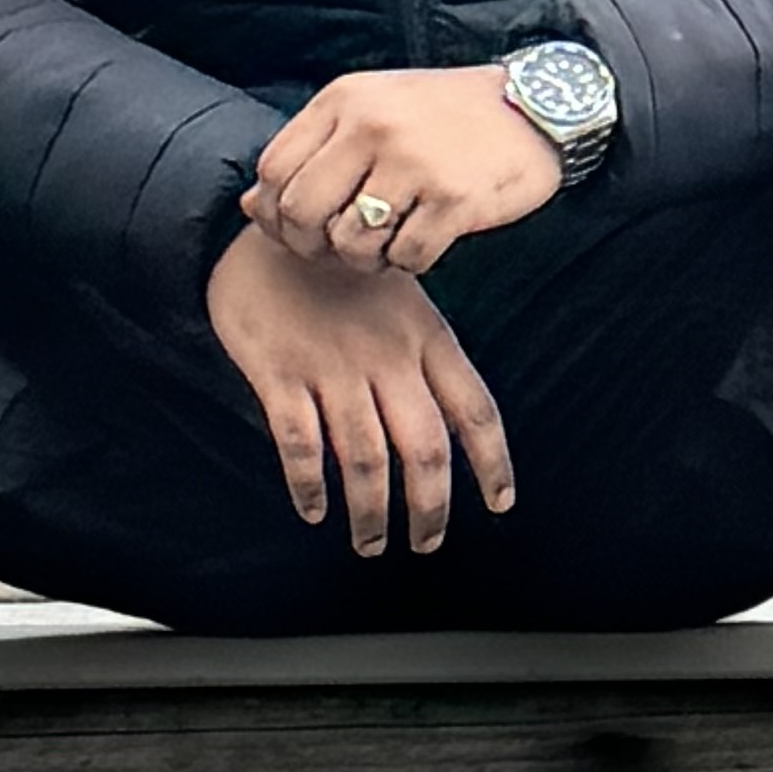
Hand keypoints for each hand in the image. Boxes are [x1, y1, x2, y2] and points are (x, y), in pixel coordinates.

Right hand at [206, 227, 516, 553]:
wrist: (272, 227)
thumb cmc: (342, 270)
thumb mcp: (403, 297)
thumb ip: (425, 356)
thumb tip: (452, 425)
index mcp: (425, 336)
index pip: (475, 410)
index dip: (493, 464)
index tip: (500, 503)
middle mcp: (386, 356)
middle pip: (425, 450)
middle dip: (430, 509)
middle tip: (425, 543)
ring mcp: (332, 365)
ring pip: (366, 460)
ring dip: (371, 513)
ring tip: (370, 544)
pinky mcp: (279, 373)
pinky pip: (300, 445)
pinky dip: (309, 485)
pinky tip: (314, 510)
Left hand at [248, 63, 560, 275]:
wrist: (536, 108)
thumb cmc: (445, 115)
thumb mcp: (372, 112)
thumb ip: (313, 152)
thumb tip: (251, 205)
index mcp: (344, 99)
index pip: (274, 169)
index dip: (274, 212)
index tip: (297, 230)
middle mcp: (372, 126)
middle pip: (302, 210)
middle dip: (310, 245)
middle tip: (338, 249)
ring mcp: (414, 162)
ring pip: (349, 243)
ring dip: (363, 259)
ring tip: (386, 244)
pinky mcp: (454, 199)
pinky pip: (405, 258)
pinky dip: (408, 263)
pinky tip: (422, 242)